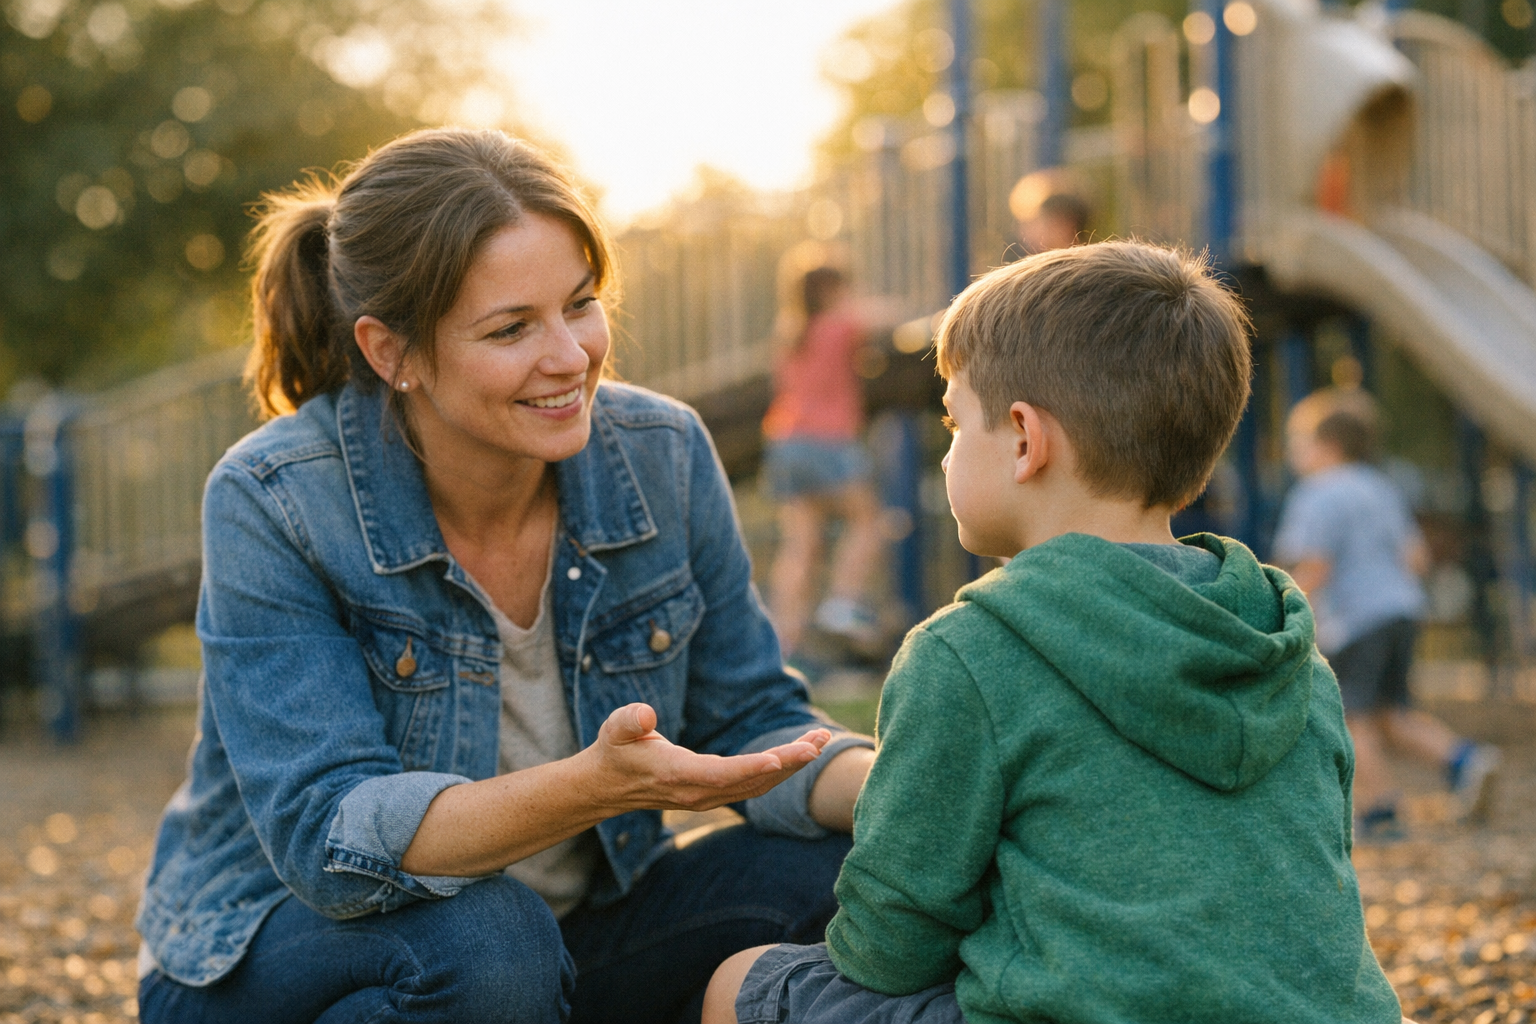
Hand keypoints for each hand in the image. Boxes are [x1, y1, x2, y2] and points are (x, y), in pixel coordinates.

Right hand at [583, 703, 830, 813]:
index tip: (779, 757)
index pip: (719, 774)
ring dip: (791, 765)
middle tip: (820, 741)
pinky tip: (799, 753)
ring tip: (820, 740)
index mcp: (676, 775)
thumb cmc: (615, 750)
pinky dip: (780, 770)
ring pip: (758, 785)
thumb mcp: (614, 728)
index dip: (750, 767)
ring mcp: (708, 796)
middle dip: (788, 762)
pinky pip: (754, 785)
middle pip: (750, 781)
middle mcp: (697, 792)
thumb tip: (646, 714)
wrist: (607, 786)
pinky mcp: (714, 793)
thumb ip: (629, 720)